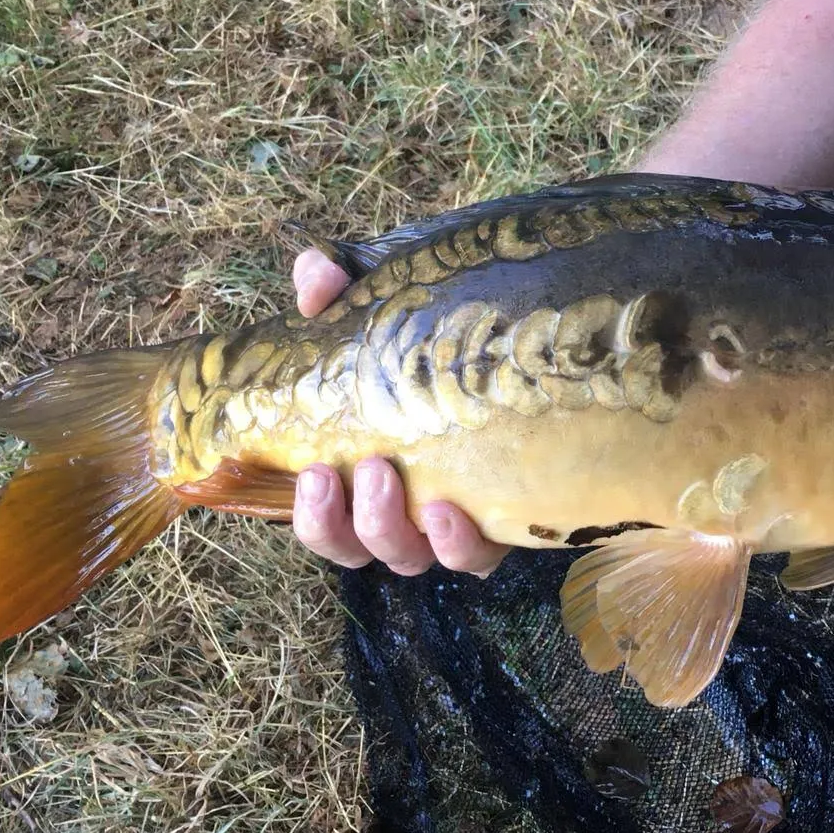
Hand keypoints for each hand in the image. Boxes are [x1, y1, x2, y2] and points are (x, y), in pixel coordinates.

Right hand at [288, 249, 506, 576]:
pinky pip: (474, 559)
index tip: (313, 473)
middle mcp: (402, 508)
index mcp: (362, 471)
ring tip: (390, 478)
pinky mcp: (501, 526)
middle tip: (365, 468)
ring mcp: (450, 522)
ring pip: (407, 557)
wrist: (524, 349)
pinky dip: (458, 544)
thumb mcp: (386, 311)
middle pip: (359, 546)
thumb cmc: (439, 341)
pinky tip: (455, 511)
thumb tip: (311, 273)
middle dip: (346, 521)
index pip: (321, 514)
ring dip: (389, 527)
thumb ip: (340, 292)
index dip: (309, 512)